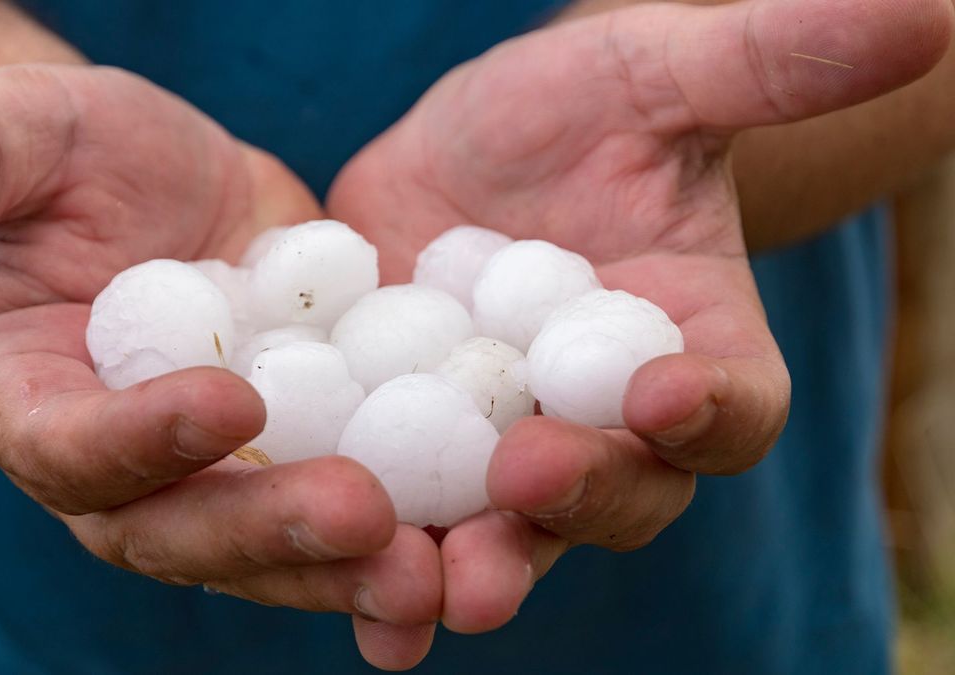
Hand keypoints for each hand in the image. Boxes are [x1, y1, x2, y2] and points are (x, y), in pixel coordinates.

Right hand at [0, 64, 440, 669]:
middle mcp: (120, 464)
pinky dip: (404, 542)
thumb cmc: (60, 153)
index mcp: (30, 402)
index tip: (227, 402)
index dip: (135, 438)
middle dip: (269, 532)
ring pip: (273, 544)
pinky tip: (474, 557)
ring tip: (436, 574)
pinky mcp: (297, 448)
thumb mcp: (8, 133)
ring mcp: (214, 470)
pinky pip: (343, 507)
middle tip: (367, 522)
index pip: (67, 447)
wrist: (146, 180)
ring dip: (350, 569)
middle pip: (182, 527)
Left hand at [329, 0, 952, 636]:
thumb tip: (928, 7)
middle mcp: (611, 430)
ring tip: (428, 594)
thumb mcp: (655, 74)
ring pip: (509, 534)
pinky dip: (383, 573)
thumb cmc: (586, 109)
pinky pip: (410, 524)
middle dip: (578, 502)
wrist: (476, 154)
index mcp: (691, 353)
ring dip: (476, 568)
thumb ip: (769, 61)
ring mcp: (509, 452)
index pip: (730, 404)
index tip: (665, 391)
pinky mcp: (417, 455)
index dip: (710, 409)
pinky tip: (359, 620)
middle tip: (526, 488)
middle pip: (618, 494)